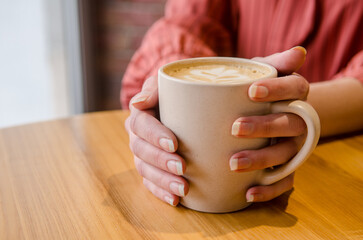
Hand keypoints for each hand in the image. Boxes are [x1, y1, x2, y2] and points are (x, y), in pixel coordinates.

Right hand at [125, 75, 187, 205]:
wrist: (181, 100)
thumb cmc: (175, 91)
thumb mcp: (166, 83)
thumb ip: (154, 88)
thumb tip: (139, 102)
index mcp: (140, 115)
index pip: (140, 125)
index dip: (154, 135)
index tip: (174, 143)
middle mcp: (138, 136)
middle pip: (141, 150)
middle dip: (161, 161)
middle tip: (182, 167)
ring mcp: (143, 154)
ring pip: (145, 170)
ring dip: (163, 181)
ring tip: (183, 189)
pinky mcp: (152, 168)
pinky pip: (150, 183)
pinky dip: (161, 192)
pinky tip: (175, 200)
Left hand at [230, 46, 308, 201]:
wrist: (264, 113)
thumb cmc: (256, 91)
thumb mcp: (262, 74)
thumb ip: (274, 64)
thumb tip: (298, 52)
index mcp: (295, 95)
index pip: (296, 88)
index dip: (277, 90)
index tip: (251, 90)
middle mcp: (299, 121)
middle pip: (290, 124)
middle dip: (264, 127)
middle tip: (235, 127)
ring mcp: (294, 146)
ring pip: (285, 155)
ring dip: (261, 160)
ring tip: (233, 163)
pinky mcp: (287, 168)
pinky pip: (285, 182)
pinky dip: (269, 190)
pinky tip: (248, 193)